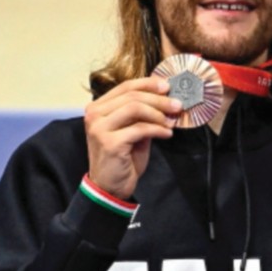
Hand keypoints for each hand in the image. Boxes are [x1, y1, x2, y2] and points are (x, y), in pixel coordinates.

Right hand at [84, 77, 181, 198]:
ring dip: (159, 113)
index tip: (167, 86)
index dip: (148, 84)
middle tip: (177, 104)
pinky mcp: (110, 142)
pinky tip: (167, 134)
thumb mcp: (132, 131)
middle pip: (132, 96)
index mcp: (97, 108)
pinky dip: (158, 129)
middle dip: (159, 99)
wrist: (110, 187)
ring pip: (135, 108)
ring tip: (172, 121)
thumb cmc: (122, 159)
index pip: (125, 86)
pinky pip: (140, 129)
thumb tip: (166, 99)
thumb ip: (142, 115)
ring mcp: (99, 128)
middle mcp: (94, 115)